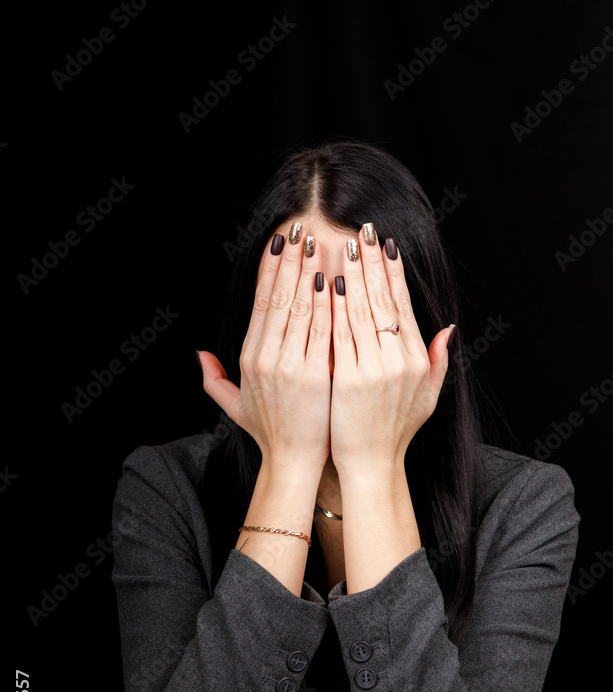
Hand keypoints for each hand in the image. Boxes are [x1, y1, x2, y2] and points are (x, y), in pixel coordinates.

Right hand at [197, 224, 331, 470]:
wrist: (294, 463)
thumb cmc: (270, 432)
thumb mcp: (235, 405)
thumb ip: (214, 380)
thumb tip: (200, 355)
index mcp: (250, 357)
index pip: (261, 302)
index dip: (269, 268)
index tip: (279, 241)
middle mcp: (266, 358)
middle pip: (279, 297)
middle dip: (290, 259)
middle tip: (300, 229)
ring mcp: (290, 366)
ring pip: (301, 309)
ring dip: (310, 272)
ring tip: (319, 243)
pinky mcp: (315, 376)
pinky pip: (323, 331)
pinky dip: (328, 304)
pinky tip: (334, 281)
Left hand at [330, 224, 454, 476]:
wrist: (372, 464)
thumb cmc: (395, 431)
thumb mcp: (428, 396)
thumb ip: (438, 360)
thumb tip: (448, 328)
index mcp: (417, 359)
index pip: (403, 304)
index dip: (394, 272)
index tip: (385, 245)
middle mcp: (399, 361)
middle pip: (383, 300)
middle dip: (372, 262)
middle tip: (363, 230)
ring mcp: (374, 369)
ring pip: (361, 312)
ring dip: (352, 275)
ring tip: (344, 246)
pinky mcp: (349, 379)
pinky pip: (339, 335)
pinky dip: (334, 308)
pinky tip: (327, 284)